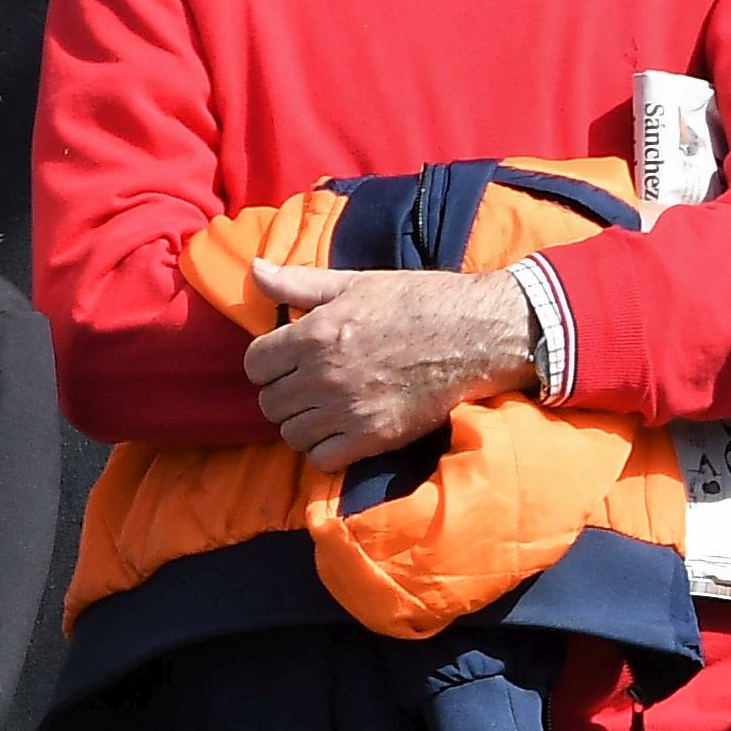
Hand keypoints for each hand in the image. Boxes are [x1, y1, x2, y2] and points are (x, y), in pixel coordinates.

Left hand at [242, 264, 535, 469]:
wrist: (477, 333)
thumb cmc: (417, 302)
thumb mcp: (355, 283)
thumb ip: (298, 283)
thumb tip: (253, 270)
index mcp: (315, 334)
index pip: (255, 364)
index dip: (267, 362)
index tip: (286, 360)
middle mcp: (325, 375)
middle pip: (269, 402)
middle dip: (283, 393)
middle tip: (307, 385)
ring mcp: (348, 410)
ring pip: (291, 433)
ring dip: (301, 423)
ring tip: (322, 408)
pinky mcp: (375, 437)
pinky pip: (322, 459)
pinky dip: (324, 450)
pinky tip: (339, 431)